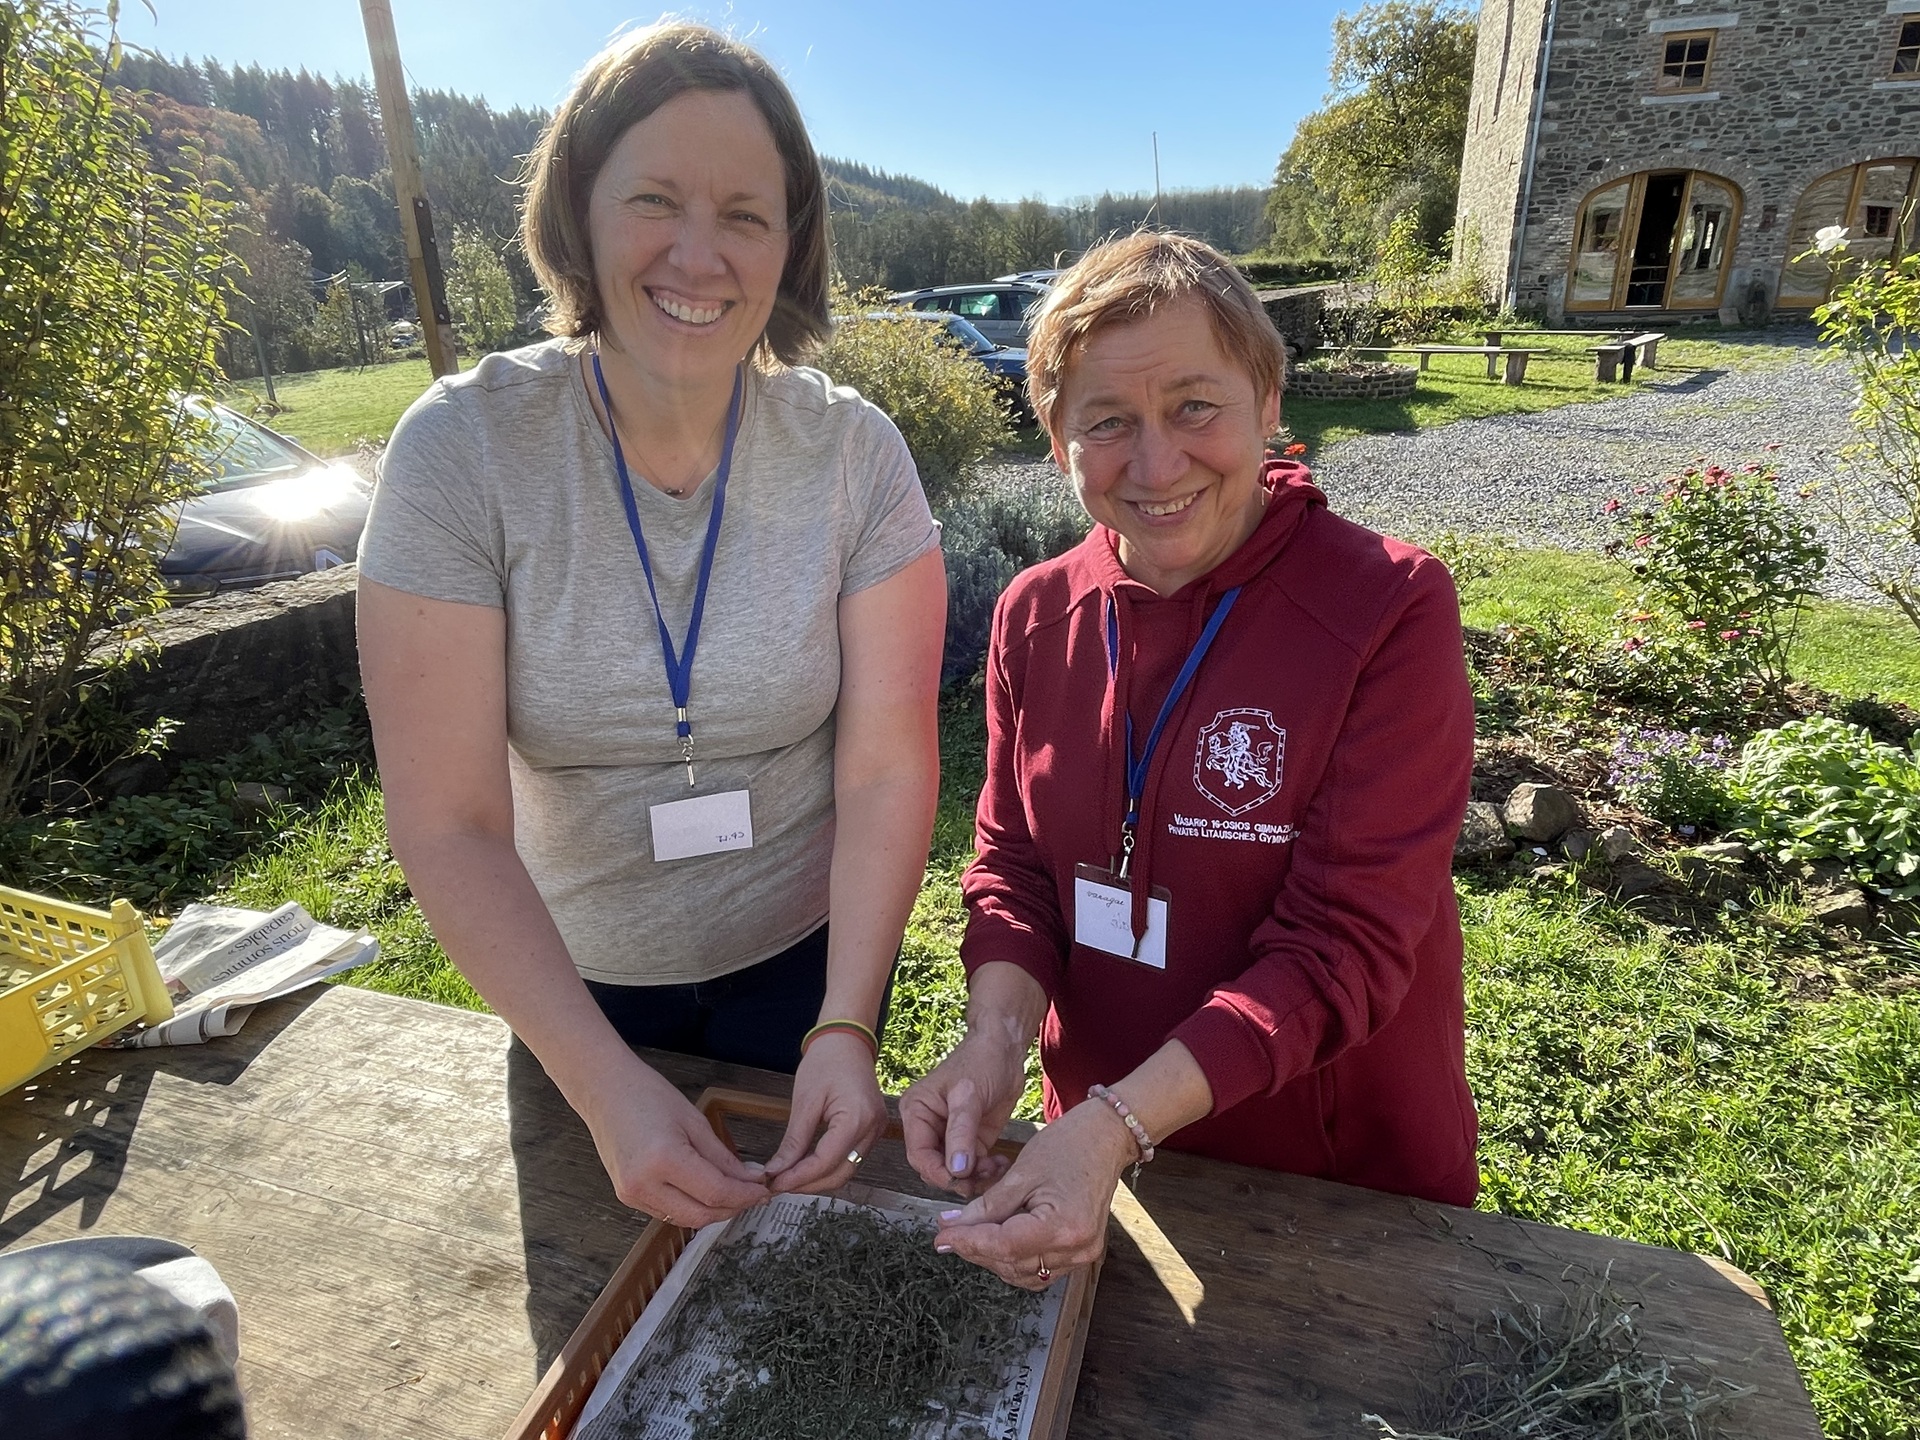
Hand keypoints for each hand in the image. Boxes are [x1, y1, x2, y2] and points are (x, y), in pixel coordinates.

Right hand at [575, 1048, 769, 1226]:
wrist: (605, 1091)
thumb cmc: (647, 1095)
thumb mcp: (694, 1121)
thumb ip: (723, 1156)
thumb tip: (749, 1179)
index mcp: (664, 1159)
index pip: (716, 1192)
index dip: (744, 1195)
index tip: (762, 1190)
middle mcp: (644, 1184)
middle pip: (701, 1215)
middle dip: (732, 1208)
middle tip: (753, 1195)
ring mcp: (632, 1194)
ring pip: (685, 1219)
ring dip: (713, 1211)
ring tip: (734, 1194)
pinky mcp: (627, 1197)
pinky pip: (668, 1212)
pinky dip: (691, 1207)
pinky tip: (706, 1192)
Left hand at [763, 1032, 887, 1193]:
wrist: (847, 1040)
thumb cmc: (827, 1061)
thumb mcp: (805, 1101)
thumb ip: (794, 1141)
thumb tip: (777, 1170)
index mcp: (857, 1119)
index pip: (826, 1162)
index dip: (798, 1178)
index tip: (774, 1183)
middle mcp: (872, 1129)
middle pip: (839, 1173)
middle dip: (808, 1184)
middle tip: (778, 1184)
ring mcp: (875, 1131)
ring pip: (846, 1170)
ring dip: (817, 1178)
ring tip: (788, 1176)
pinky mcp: (871, 1130)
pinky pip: (850, 1158)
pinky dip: (828, 1166)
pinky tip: (806, 1165)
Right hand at [900, 1029, 1028, 1197]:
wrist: (1006, 1049)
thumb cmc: (981, 1060)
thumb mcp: (968, 1096)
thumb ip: (961, 1133)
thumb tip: (956, 1169)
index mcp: (917, 1112)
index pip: (919, 1154)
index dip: (937, 1172)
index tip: (958, 1182)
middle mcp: (929, 1127)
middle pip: (935, 1167)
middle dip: (957, 1177)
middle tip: (980, 1178)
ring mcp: (951, 1136)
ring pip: (955, 1171)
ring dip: (975, 1176)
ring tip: (995, 1167)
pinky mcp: (971, 1141)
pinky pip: (973, 1167)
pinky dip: (986, 1171)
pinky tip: (1000, 1163)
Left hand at [932, 1099, 1136, 1289]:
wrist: (1106, 1138)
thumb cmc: (1067, 1145)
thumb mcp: (1021, 1172)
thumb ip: (987, 1206)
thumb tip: (953, 1227)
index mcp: (1062, 1226)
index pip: (1004, 1245)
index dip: (968, 1243)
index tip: (941, 1237)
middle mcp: (1076, 1249)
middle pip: (1012, 1264)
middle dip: (977, 1250)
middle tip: (948, 1234)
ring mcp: (1083, 1255)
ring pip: (1024, 1273)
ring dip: (994, 1258)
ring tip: (970, 1236)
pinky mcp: (1082, 1252)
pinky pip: (1041, 1268)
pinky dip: (1015, 1258)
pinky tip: (998, 1239)